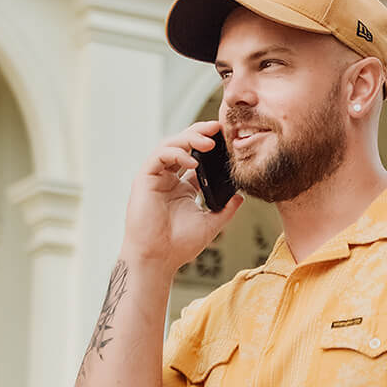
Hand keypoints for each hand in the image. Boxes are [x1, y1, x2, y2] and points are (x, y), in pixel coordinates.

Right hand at [122, 120, 241, 271]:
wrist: (158, 259)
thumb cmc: (179, 245)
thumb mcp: (211, 224)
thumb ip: (226, 209)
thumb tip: (241, 195)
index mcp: (183, 187)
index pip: (197, 158)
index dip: (211, 146)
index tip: (228, 139)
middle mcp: (169, 179)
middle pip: (183, 145)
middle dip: (200, 132)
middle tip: (218, 127)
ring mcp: (156, 178)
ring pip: (170, 145)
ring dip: (189, 138)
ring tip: (209, 141)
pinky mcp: (144, 179)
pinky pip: (159, 157)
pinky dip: (175, 154)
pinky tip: (192, 161)